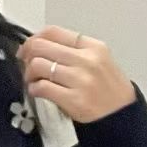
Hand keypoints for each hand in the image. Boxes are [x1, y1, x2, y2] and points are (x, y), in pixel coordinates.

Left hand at [15, 25, 136, 124]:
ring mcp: (79, 79)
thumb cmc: (108, 89)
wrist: (121, 114)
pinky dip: (34, 89)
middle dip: (27, 55)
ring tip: (33, 81)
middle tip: (25, 64)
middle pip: (41, 46)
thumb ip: (73, 51)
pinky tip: (37, 91)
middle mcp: (86, 60)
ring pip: (38, 65)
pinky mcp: (72, 99)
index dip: (34, 38)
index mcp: (92, 46)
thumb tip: (43, 48)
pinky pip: (42, 88)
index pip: (53, 32)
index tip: (28, 48)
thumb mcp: (98, 60)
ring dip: (29, 74)